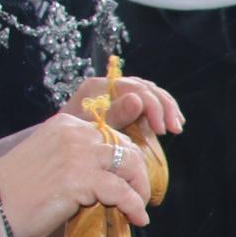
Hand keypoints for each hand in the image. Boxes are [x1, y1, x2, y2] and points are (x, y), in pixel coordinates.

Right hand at [0, 108, 153, 236]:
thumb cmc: (16, 191)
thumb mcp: (48, 160)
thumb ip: (76, 158)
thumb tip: (108, 176)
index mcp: (66, 125)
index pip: (111, 133)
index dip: (126, 156)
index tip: (131, 176)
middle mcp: (74, 134)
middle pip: (126, 146)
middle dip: (138, 171)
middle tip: (140, 193)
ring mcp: (78, 155)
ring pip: (130, 164)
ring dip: (141, 188)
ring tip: (140, 206)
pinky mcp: (80, 180)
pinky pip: (123, 192)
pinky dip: (135, 206)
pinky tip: (137, 219)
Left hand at [68, 70, 183, 138]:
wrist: (58, 150)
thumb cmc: (69, 143)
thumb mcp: (90, 131)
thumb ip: (113, 116)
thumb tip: (137, 100)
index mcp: (97, 88)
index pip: (134, 88)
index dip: (153, 107)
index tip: (161, 130)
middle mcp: (107, 86)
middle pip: (145, 87)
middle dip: (164, 107)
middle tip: (175, 129)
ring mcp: (115, 94)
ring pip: (150, 91)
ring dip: (167, 108)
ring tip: (177, 127)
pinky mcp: (122, 104)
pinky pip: (147, 100)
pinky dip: (162, 110)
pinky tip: (171, 122)